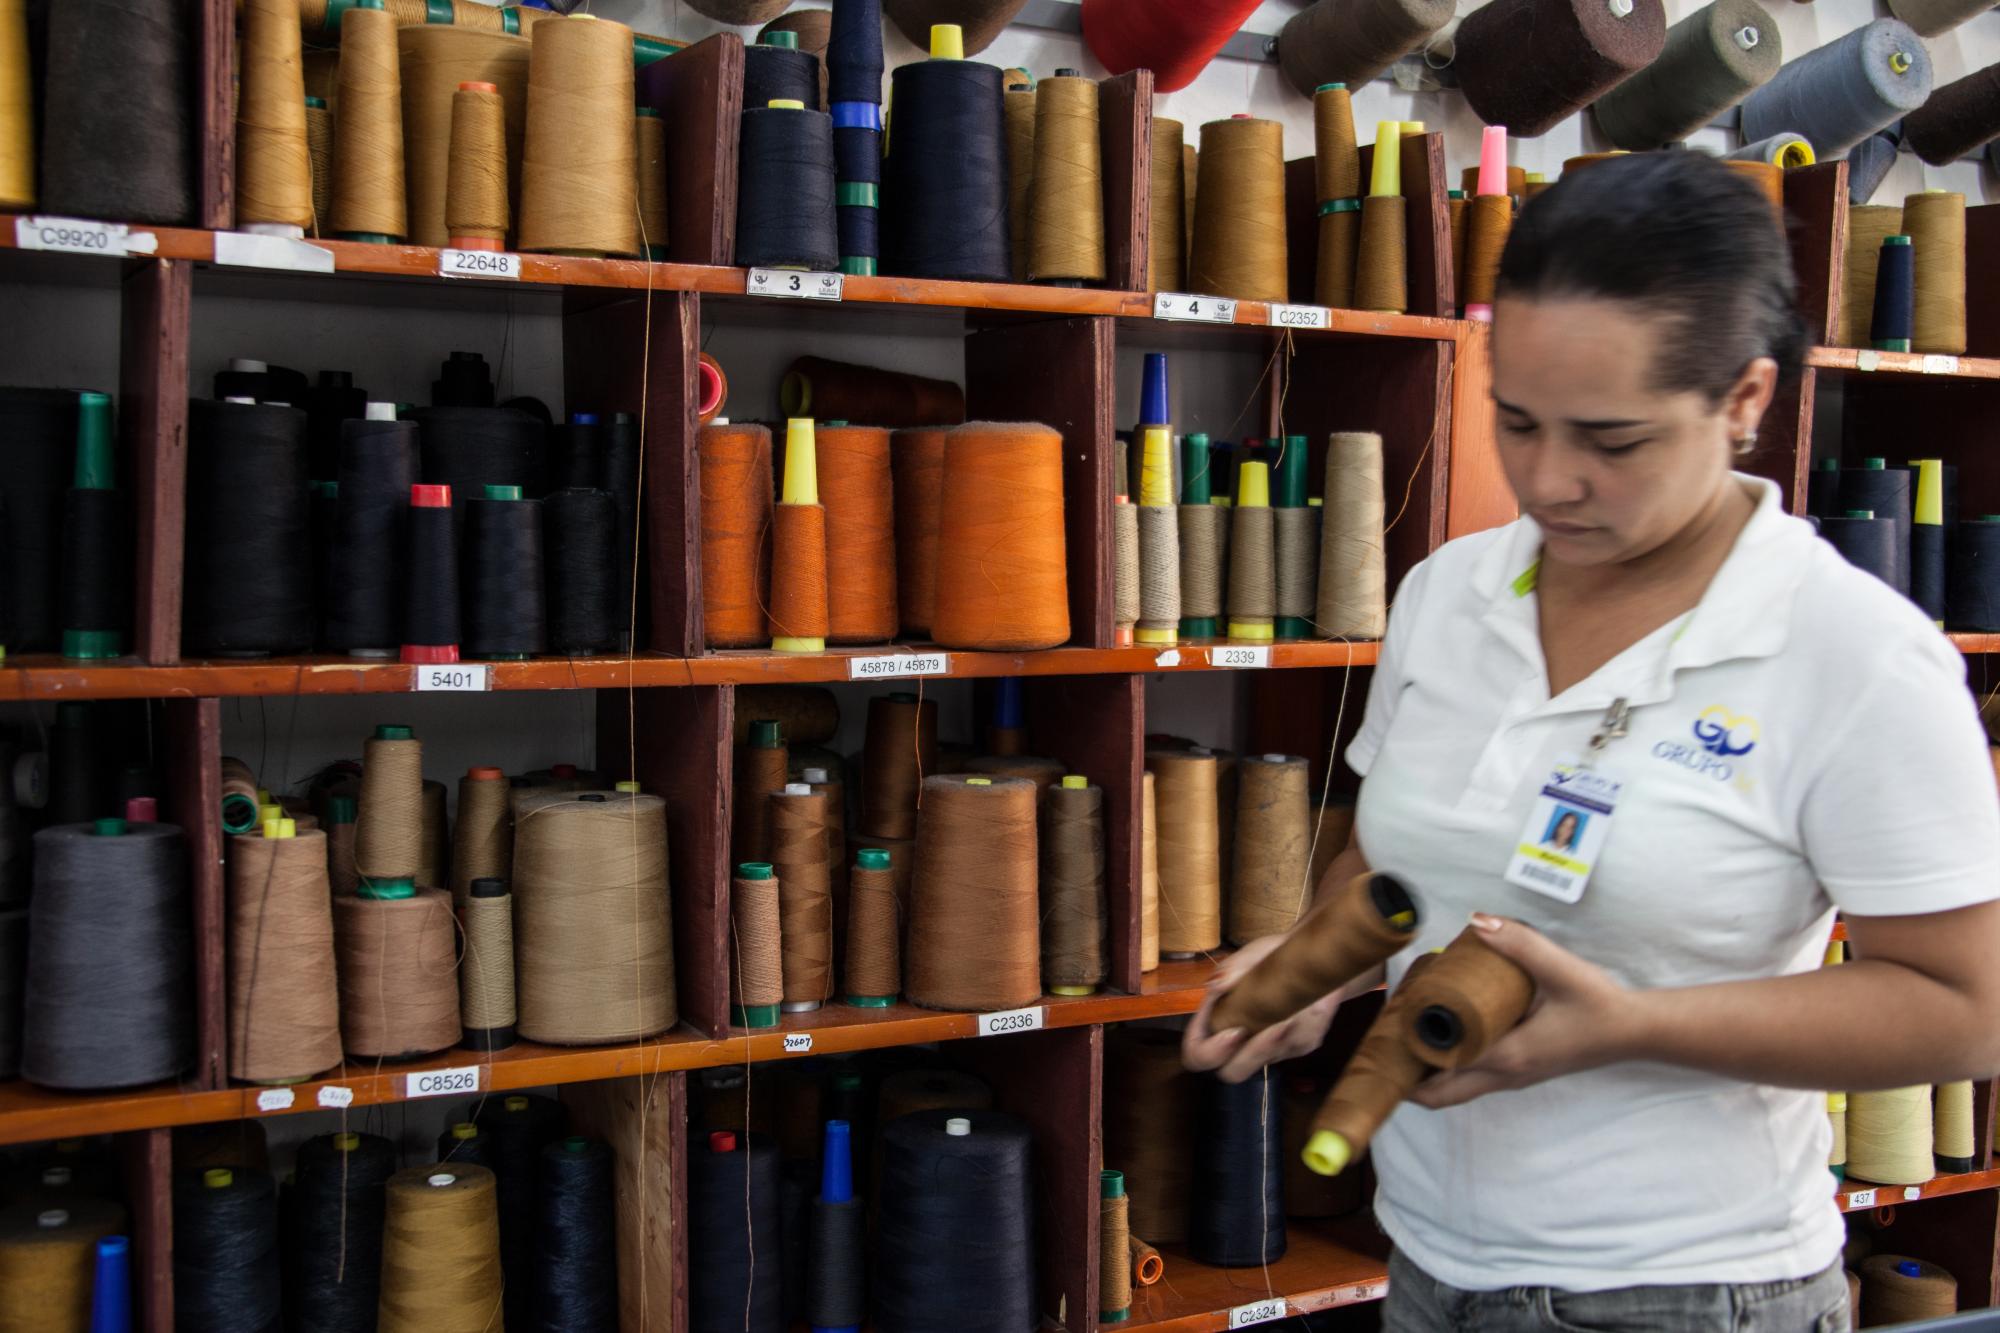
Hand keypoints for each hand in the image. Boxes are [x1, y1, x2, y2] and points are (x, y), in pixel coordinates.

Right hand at [1181, 934, 1364, 1083]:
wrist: (1310, 954)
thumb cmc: (1270, 954)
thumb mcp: (1251, 954)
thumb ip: (1233, 968)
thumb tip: (1215, 984)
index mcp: (1217, 1018)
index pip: (1197, 1052)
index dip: (1207, 1051)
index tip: (1232, 1031)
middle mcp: (1241, 1039)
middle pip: (1231, 1072)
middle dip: (1248, 1056)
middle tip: (1264, 1030)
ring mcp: (1270, 1045)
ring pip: (1265, 1063)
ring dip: (1275, 1043)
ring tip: (1288, 1016)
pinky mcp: (1299, 1043)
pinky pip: (1295, 1047)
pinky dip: (1298, 1030)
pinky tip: (1305, 1009)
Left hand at [1408, 913, 1639, 1109]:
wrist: (1634, 1031)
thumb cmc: (1598, 1005)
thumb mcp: (1560, 970)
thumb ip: (1520, 944)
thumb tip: (1478, 922)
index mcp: (1506, 1056)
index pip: (1440, 1068)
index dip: (1408, 1051)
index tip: (1388, 1024)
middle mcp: (1504, 1075)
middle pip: (1438, 1095)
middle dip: (1406, 1075)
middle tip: (1386, 1039)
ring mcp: (1513, 1078)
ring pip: (1454, 1090)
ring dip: (1426, 1071)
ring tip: (1406, 1034)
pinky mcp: (1521, 1071)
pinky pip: (1472, 1079)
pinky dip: (1449, 1066)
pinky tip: (1444, 1032)